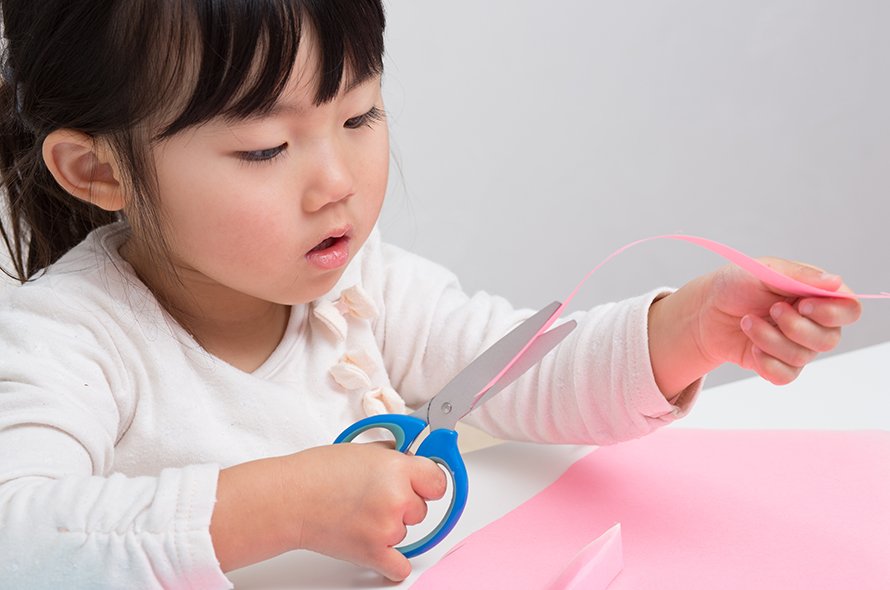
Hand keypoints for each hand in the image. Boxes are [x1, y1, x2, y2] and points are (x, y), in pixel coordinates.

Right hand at [210, 442, 445, 580]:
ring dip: (391, 526)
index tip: (421, 483)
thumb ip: (395, 455)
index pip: (438, 480)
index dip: (427, 481)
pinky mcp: (373, 554)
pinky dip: (392, 562)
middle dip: (404, 503)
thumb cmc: (318, 472)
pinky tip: (381, 548)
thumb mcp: (365, 450)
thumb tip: (415, 459)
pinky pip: (400, 567)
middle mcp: (397, 498)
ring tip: (361, 513)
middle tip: (376, 497)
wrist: (289, 499)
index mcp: (397, 469)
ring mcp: (387, 528)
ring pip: (407, 532)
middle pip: (422, 508)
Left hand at [700, 258, 860, 382]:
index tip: (804, 305)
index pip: (849, 309)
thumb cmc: (735, 285)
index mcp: (816, 294)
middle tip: (771, 310)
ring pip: (803, 357)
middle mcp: (813, 322)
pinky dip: (767, 363)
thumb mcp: (764, 270)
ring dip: (770, 340)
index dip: (832, 313)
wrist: (705, 311)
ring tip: (747, 322)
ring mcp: (797, 345)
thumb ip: (800, 276)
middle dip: (795, 327)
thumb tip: (836, 282)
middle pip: (829, 339)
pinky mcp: (779, 364)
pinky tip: (752, 348)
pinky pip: (786, 375)